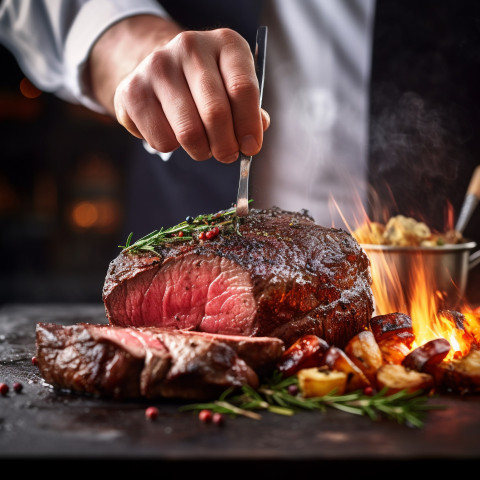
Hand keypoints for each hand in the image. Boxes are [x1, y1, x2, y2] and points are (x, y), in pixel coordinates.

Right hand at [89, 16, 268, 162]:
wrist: (160, 72)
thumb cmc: (206, 86)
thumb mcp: (233, 88)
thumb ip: (249, 112)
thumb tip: (250, 141)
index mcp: (225, 44)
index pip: (243, 89)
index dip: (249, 126)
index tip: (250, 147)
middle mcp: (190, 47)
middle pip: (215, 113)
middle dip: (225, 146)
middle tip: (226, 155)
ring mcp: (157, 66)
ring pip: (188, 132)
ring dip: (201, 151)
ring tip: (203, 147)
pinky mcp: (132, 90)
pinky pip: (162, 140)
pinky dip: (173, 148)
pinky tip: (173, 133)